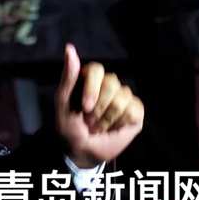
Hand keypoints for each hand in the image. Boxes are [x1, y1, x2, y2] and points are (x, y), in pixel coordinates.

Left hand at [55, 43, 143, 167]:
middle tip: (89, 121)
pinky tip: (113, 128)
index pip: (97, 69)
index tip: (85, 108)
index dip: (93, 88)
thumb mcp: (63, 101)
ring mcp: (123, 96)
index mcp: (89, 77)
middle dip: (99, 108)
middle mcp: (107, 83)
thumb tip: (69, 48)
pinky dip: (121, 123)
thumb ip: (69, 76)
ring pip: (123, 98)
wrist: (82, 151)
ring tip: (98, 127)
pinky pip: (134, 110)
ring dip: (108, 119)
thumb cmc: (69, 124)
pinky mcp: (135, 111)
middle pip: (112, 83)